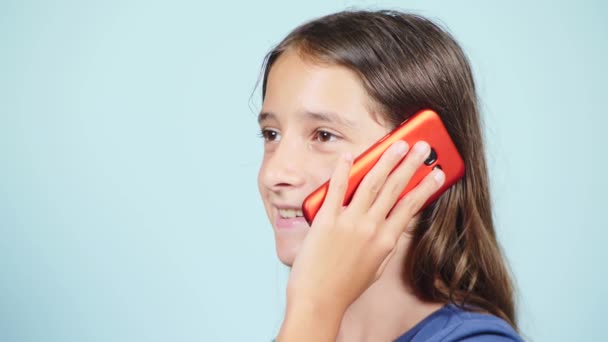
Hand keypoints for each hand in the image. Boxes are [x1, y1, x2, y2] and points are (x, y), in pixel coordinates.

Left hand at [277, 141, 444, 340]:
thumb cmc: (345, 286)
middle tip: (423, 147)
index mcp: (386, 241)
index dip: (426, 187)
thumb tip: (393, 224)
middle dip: (411, 164)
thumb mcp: (377, 266)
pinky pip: (337, 188)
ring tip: (398, 144)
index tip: (438, 173)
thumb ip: (386, 243)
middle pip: (395, 188)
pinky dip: (344, 169)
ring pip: (372, 183)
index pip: (411, 206)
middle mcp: (370, 228)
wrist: (318, 299)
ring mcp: (348, 222)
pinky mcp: (326, 219)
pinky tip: (350, 155)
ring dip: (387, 160)